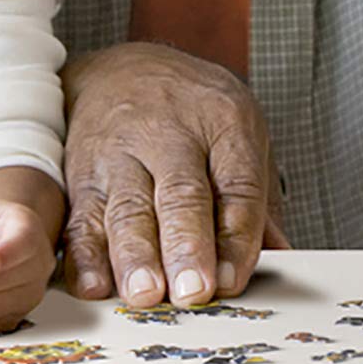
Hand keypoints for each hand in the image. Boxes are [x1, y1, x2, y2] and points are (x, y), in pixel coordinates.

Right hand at [61, 43, 288, 308]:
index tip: (232, 281)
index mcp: (224, 122)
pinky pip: (80, 217)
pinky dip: (84, 255)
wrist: (119, 69)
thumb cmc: (193, 113)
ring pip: (127, 207)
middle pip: (181, 195)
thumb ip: (258, 201)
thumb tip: (282, 259)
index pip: (237, 184)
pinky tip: (94, 285)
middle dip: (186, 246)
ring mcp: (120, 153)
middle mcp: (170, 133)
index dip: (235, 236)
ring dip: (135, 255)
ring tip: (144, 294)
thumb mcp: (239, 133)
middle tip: (193, 291)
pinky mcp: (81, 174)